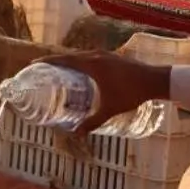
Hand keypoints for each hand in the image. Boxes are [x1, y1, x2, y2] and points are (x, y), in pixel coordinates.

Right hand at [35, 52, 169, 133]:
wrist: (155, 80)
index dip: (48, 61)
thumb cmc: (131, 93)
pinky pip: (90, 57)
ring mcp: (105, 54)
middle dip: (55, 61)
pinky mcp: (112, 57)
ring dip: (69, 61)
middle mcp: (96, 55)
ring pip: (81, 55)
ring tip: (58, 71)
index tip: (34, 63)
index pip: (64, 59)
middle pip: (70, 55)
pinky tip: (81, 72)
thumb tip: (77, 133)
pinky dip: (80, 62)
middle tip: (42, 69)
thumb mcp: (110, 108)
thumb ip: (93, 121)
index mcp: (91, 63)